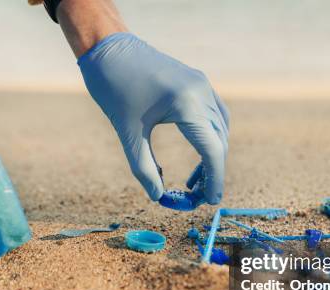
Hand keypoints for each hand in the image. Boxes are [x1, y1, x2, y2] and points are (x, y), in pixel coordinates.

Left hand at [77, 33, 228, 202]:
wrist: (108, 48)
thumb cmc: (113, 88)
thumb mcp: (127, 132)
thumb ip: (143, 167)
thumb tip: (157, 196)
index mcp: (186, 103)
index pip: (212, 149)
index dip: (214, 179)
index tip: (210, 201)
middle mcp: (201, 92)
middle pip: (219, 141)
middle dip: (212, 171)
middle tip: (197, 197)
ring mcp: (202, 84)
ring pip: (221, 129)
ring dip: (213, 155)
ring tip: (194, 181)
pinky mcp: (198, 82)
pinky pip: (215, 115)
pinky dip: (211, 137)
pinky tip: (198, 152)